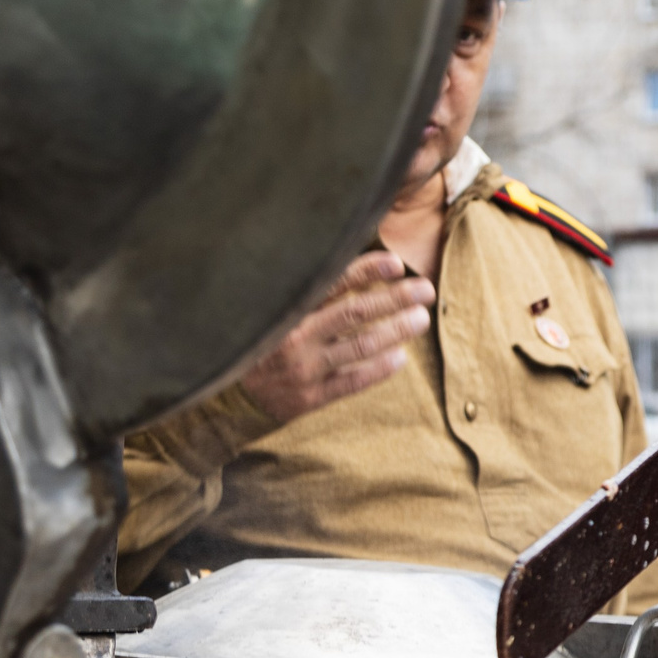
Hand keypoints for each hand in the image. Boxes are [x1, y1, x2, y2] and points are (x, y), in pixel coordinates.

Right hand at [240, 251, 436, 424]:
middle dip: (395, 298)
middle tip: (426, 289)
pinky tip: (400, 357)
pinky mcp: (308, 397)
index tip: (397, 264)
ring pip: (360, 346)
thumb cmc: (266, 339)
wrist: (230, 395)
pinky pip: (351, 382)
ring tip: (421, 319)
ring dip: (396, 331)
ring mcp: (302, 368)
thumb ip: (312, 289)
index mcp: (288, 308)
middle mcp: (295, 336)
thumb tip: (361, 260)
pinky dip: (378, 369)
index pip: (333, 282)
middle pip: (355, 312)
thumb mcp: (278, 309)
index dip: (367, 270)